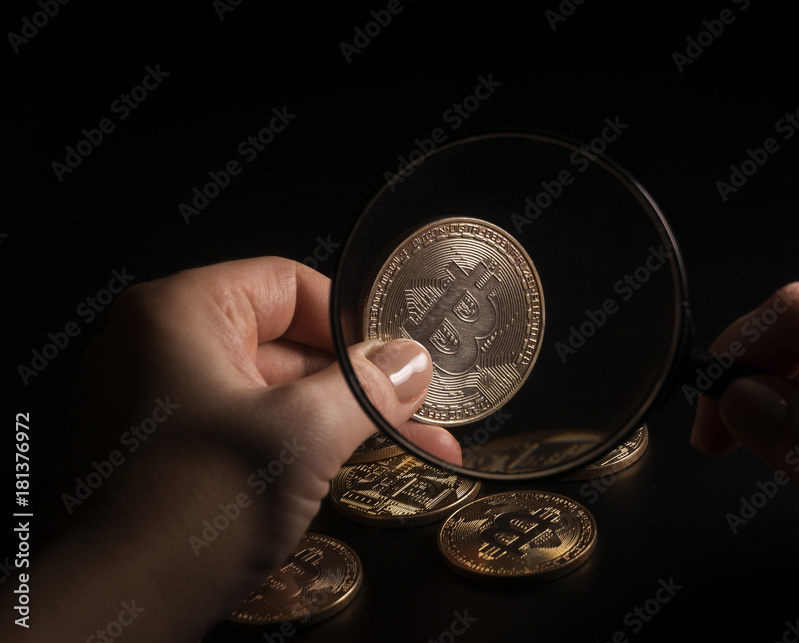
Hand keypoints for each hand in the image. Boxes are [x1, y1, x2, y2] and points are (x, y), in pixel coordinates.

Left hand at [24, 257, 457, 641]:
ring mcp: (159, 403)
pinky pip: (246, 430)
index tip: (398, 362)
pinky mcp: (166, 454)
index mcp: (179, 313)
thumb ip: (366, 389)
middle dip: (359, 383)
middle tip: (419, 412)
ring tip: (410, 450)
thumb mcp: (303, 436)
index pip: (288, 285)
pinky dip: (298, 446)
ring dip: (339, 420)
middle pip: (284, 343)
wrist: (111, 611)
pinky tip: (352, 471)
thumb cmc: (192, 507)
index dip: (352, 323)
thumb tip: (412, 362)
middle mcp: (161, 347)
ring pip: (271, 394)